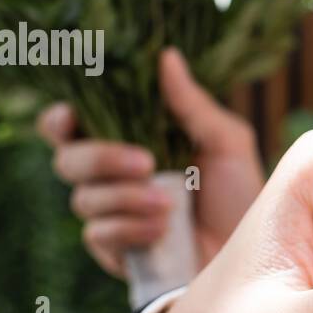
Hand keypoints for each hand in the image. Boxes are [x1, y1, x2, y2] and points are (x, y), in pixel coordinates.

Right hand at [38, 48, 264, 275]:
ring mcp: (109, 216)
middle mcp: (111, 177)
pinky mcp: (114, 252)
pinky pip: (99, 235)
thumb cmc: (239, 195)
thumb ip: (192, 104)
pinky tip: (163, 230)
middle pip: (67, 160)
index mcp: (128, 141)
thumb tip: (166, 56)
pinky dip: (131, 228)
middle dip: (101, 158)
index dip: (59, 118)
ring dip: (127, 198)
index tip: (70, 113)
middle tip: (146, 163)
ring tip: (170, 205)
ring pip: (83, 199)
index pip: (71, 126)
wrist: (252, 257)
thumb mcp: (226, 144)